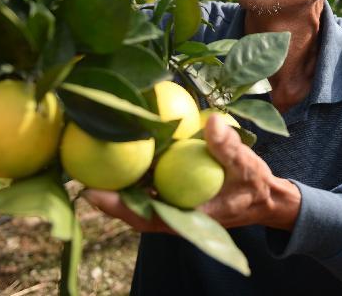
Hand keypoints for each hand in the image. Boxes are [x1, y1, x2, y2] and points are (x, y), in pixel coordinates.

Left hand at [83, 115, 300, 231]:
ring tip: (89, 158)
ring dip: (117, 181)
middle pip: (131, 208)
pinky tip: (123, 150)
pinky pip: (149, 184)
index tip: (91, 194)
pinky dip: (136, 171)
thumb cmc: (255, 186)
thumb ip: (227, 147)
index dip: (118, 208)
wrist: (265, 197)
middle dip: (105, 194)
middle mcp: (174, 215)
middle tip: (76, 171)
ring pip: (138, 196)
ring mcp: (173, 205)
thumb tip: (211, 121)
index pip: (145, 217)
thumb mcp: (246, 166)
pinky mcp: (175, 194)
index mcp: (188, 219)